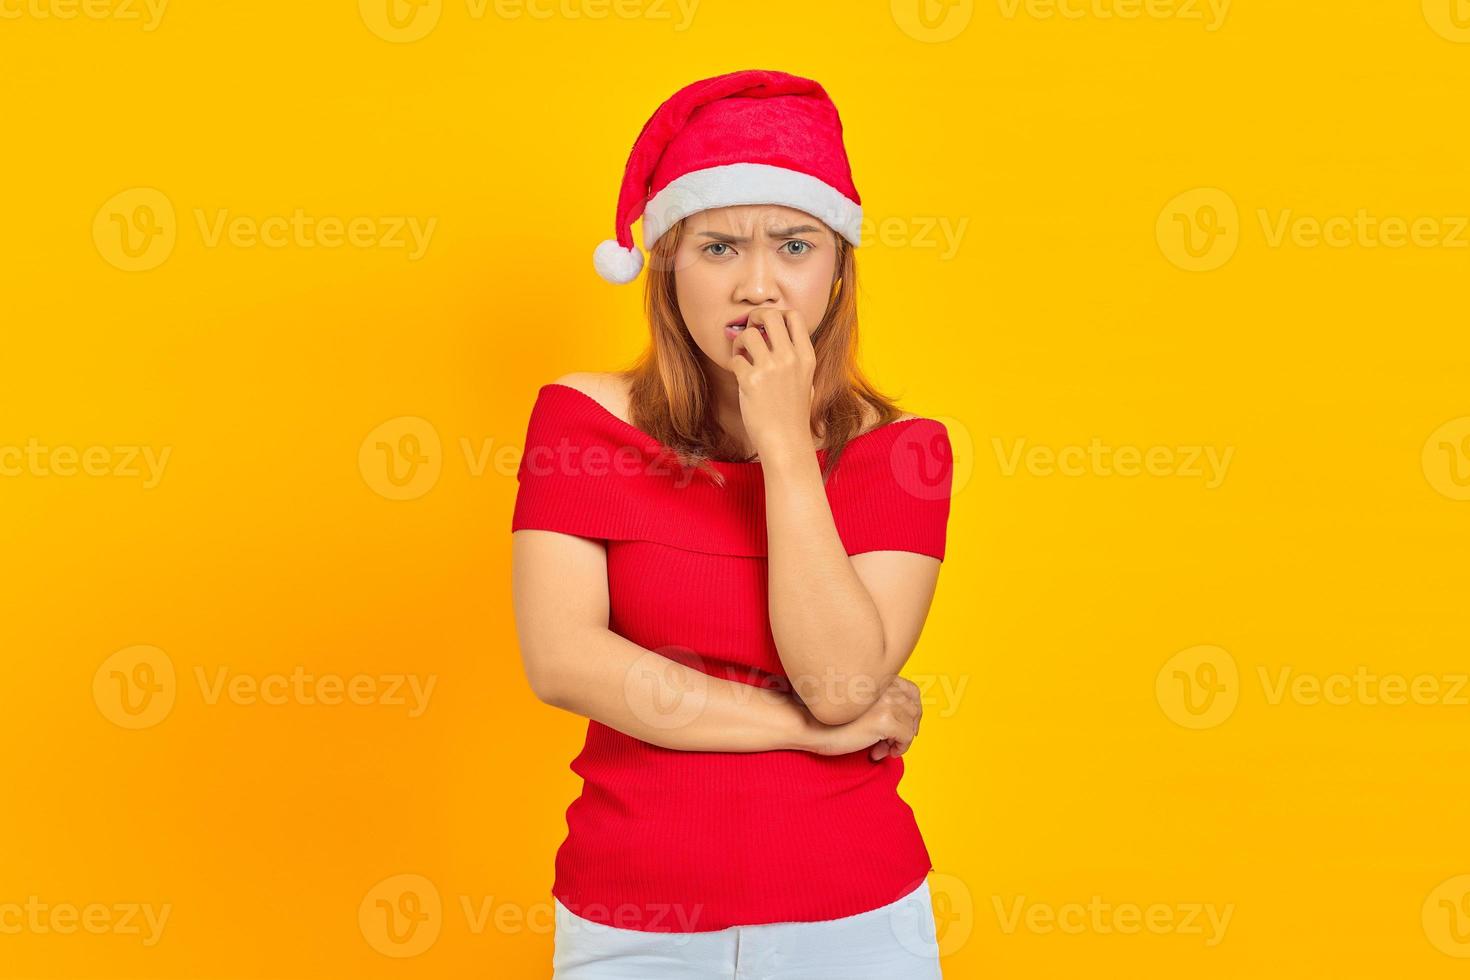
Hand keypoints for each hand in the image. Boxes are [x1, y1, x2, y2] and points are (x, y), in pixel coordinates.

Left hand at [727, 308, 816, 460]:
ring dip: (740, 341)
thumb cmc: (794, 414)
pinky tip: (739, 374)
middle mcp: (790, 358)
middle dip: (755, 317)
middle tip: (750, 330)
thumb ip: (796, 358)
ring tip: (742, 354)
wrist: (786, 441)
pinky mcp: (751, 381)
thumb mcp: (807, 381)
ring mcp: (771, 369)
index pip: (795, 316)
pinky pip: (735, 358)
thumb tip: (777, 337)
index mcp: (806, 357)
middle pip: (770, 315)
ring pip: (748, 334)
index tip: (768, 325)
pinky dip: (734, 363)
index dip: (778, 313)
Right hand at [802, 675, 922, 761]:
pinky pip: (907, 738)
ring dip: (898, 741)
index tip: (899, 727)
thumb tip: (895, 721)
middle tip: (888, 742)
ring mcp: (886, 702)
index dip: (910, 711)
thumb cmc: (823, 715)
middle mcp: (885, 686)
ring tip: (878, 748)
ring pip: (912, 725)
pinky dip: (897, 749)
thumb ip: (872, 701)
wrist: (806, 722)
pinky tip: (875, 753)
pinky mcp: (885, 721)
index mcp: (878, 678)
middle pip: (915, 708)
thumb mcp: (853, 702)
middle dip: (906, 728)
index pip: (911, 690)